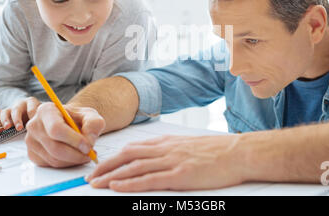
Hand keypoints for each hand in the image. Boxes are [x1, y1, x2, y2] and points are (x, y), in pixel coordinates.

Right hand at [0, 97, 40, 130]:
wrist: (29, 109)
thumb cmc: (37, 113)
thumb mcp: (42, 113)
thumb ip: (42, 117)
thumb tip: (43, 126)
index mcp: (32, 102)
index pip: (31, 106)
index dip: (32, 115)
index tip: (33, 123)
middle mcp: (20, 103)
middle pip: (16, 109)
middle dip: (17, 119)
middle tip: (19, 128)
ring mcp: (11, 108)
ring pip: (5, 111)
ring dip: (5, 119)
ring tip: (7, 127)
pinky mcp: (4, 112)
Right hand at [25, 103, 105, 167]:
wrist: (70, 123)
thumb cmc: (78, 118)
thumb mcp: (90, 115)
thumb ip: (94, 124)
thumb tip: (89, 140)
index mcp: (46, 110)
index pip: (56, 128)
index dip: (73, 140)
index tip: (87, 146)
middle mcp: (34, 125)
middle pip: (55, 147)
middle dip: (76, 154)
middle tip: (90, 153)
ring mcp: (31, 141)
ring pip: (54, 159)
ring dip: (74, 160)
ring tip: (86, 153)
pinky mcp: (33, 155)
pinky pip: (52, 165)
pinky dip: (67, 164)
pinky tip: (75, 156)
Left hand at [85, 134, 246, 191]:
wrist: (238, 152)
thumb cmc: (216, 151)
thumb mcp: (188, 145)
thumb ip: (170, 149)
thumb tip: (154, 156)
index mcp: (167, 142)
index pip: (133, 148)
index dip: (114, 157)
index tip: (101, 165)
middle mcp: (165, 149)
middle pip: (127, 155)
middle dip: (106, 166)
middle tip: (90, 176)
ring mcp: (172, 161)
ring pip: (133, 166)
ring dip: (111, 175)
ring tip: (95, 183)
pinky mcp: (180, 175)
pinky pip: (149, 179)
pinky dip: (130, 183)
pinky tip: (117, 186)